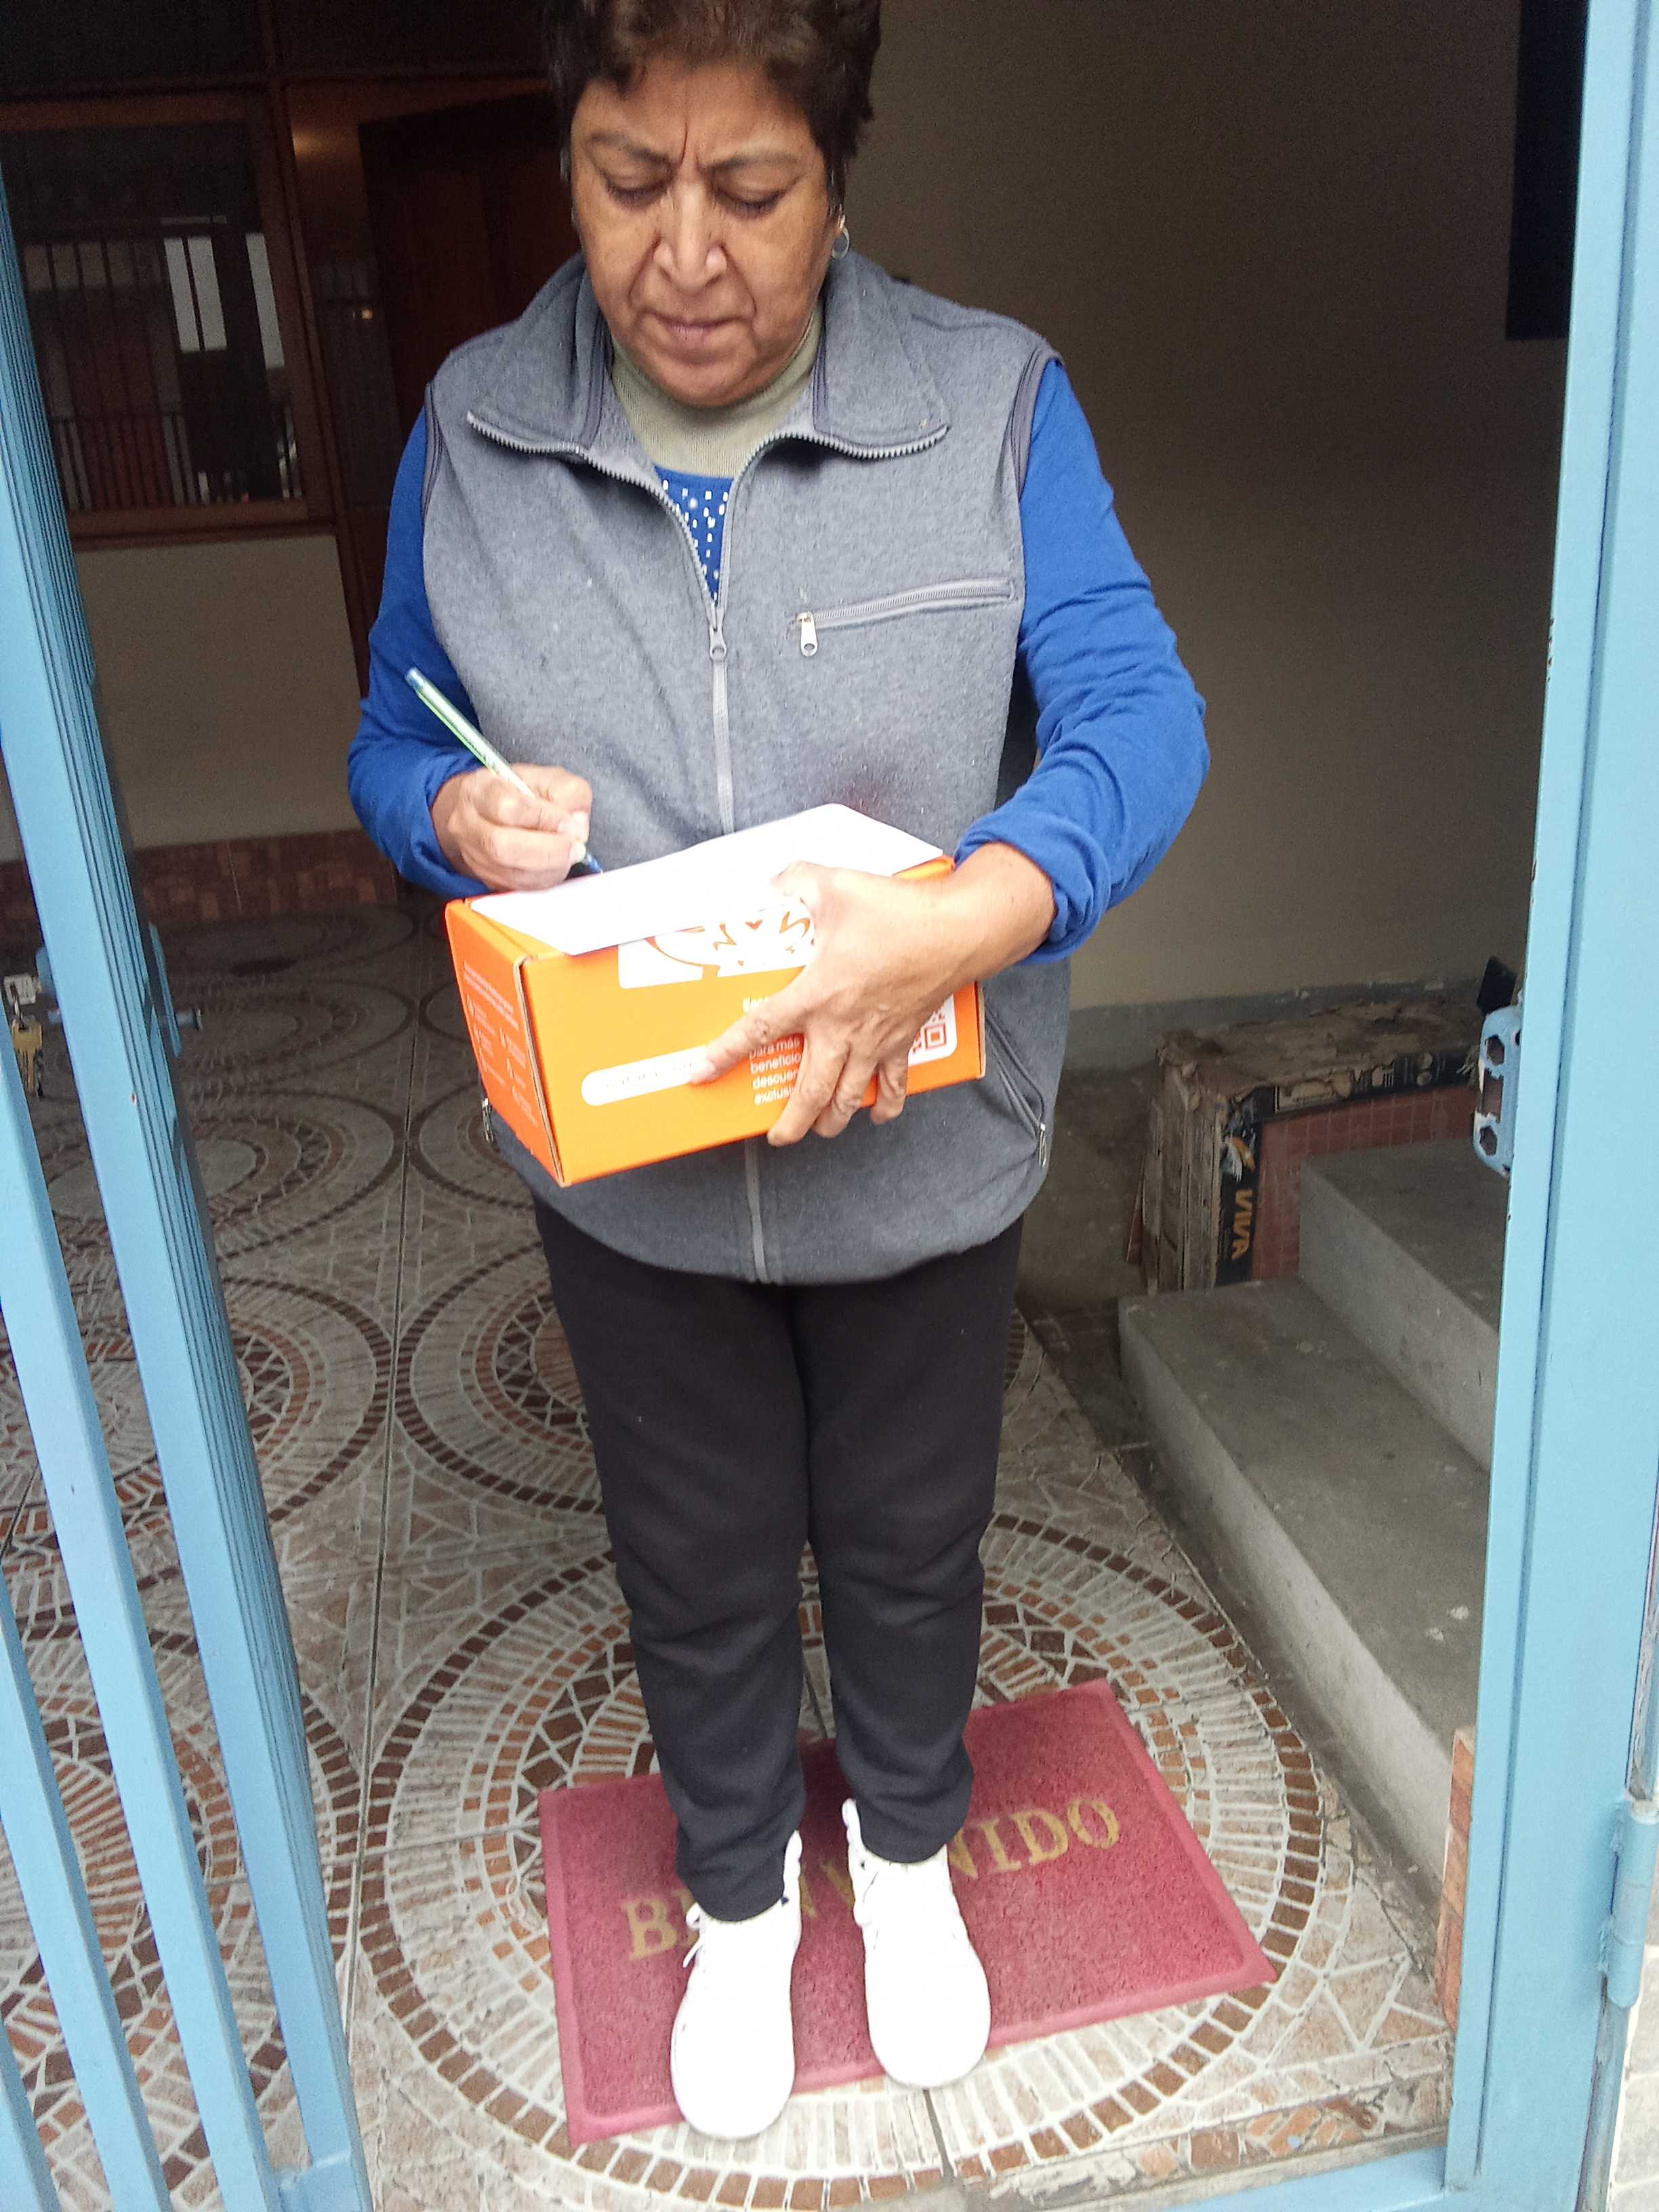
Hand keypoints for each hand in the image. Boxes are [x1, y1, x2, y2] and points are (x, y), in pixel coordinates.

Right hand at [431, 764, 592, 891]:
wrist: (481, 812)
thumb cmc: (514, 791)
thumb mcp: (543, 777)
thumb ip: (566, 792)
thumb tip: (577, 824)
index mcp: (478, 791)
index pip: (508, 807)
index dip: (544, 818)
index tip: (569, 821)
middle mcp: (467, 826)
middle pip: (503, 846)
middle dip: (548, 849)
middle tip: (575, 846)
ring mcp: (474, 856)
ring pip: (511, 872)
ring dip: (550, 866)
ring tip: (570, 854)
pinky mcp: (486, 878)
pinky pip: (519, 886)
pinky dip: (545, 877)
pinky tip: (557, 865)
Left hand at [691, 843, 1056, 1145]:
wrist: (957, 931)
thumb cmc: (899, 912)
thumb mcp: (835, 885)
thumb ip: (797, 881)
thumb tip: (774, 881)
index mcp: (817, 994)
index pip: (760, 1030)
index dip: (726, 1054)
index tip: (701, 1073)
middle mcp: (842, 1027)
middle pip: (810, 1090)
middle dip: (791, 1122)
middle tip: (776, 1138)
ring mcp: (875, 1040)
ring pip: (849, 1096)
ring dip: (832, 1120)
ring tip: (818, 1131)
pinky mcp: (904, 1039)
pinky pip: (896, 1083)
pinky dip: (889, 1105)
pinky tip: (877, 1116)